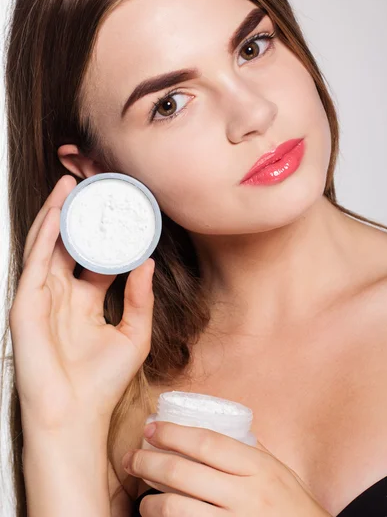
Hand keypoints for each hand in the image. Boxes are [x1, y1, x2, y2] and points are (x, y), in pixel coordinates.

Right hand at [10, 175, 154, 431]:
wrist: (76, 417)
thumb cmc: (102, 383)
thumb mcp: (133, 334)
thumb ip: (140, 297)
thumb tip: (147, 261)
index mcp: (85, 301)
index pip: (95, 256)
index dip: (106, 232)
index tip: (120, 208)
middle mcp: (62, 295)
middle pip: (68, 244)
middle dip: (77, 214)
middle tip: (89, 184)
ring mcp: (41, 298)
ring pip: (47, 246)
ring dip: (56, 215)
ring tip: (69, 186)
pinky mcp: (25, 306)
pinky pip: (34, 264)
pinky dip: (44, 237)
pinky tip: (55, 214)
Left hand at [122, 421, 331, 515]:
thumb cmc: (292, 505)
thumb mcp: (277, 470)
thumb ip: (247, 450)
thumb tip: (210, 426)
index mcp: (258, 468)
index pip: (207, 443)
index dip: (174, 433)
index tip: (152, 428)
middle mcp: (247, 496)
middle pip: (184, 473)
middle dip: (149, 462)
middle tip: (132, 457)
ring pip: (177, 509)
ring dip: (151, 502)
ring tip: (144, 498)